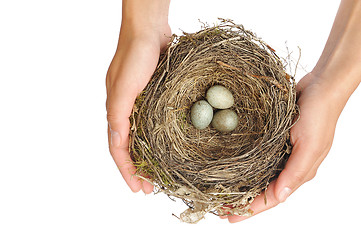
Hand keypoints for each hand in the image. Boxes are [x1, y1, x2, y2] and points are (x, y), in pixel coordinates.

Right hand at [106, 20, 170, 193]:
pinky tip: (167, 146)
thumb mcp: (124, 86)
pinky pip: (153, 124)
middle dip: (138, 169)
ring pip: (142, 138)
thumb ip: (118, 114)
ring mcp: (140, 104)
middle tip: (150, 188)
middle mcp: (127, 110)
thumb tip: (118, 142)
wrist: (148, 29)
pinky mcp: (153, 97)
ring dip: (148, 157)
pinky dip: (157, 139)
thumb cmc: (135, 55)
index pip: (119, 149)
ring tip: (158, 174)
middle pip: (130, 147)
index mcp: (116, 110)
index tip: (138, 189)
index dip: (127, 170)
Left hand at [226, 72, 343, 222]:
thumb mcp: (311, 146)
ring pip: (256, 174)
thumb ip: (296, 172)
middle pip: (261, 189)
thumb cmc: (320, 115)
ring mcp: (278, 152)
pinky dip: (242, 164)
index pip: (270, 198)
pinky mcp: (272, 139)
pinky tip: (229, 166)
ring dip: (240, 183)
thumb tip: (279, 196)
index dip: (250, 209)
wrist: (320, 86)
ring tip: (219, 191)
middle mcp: (286, 165)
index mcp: (297, 172)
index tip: (229, 217)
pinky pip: (256, 156)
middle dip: (241, 200)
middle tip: (218, 207)